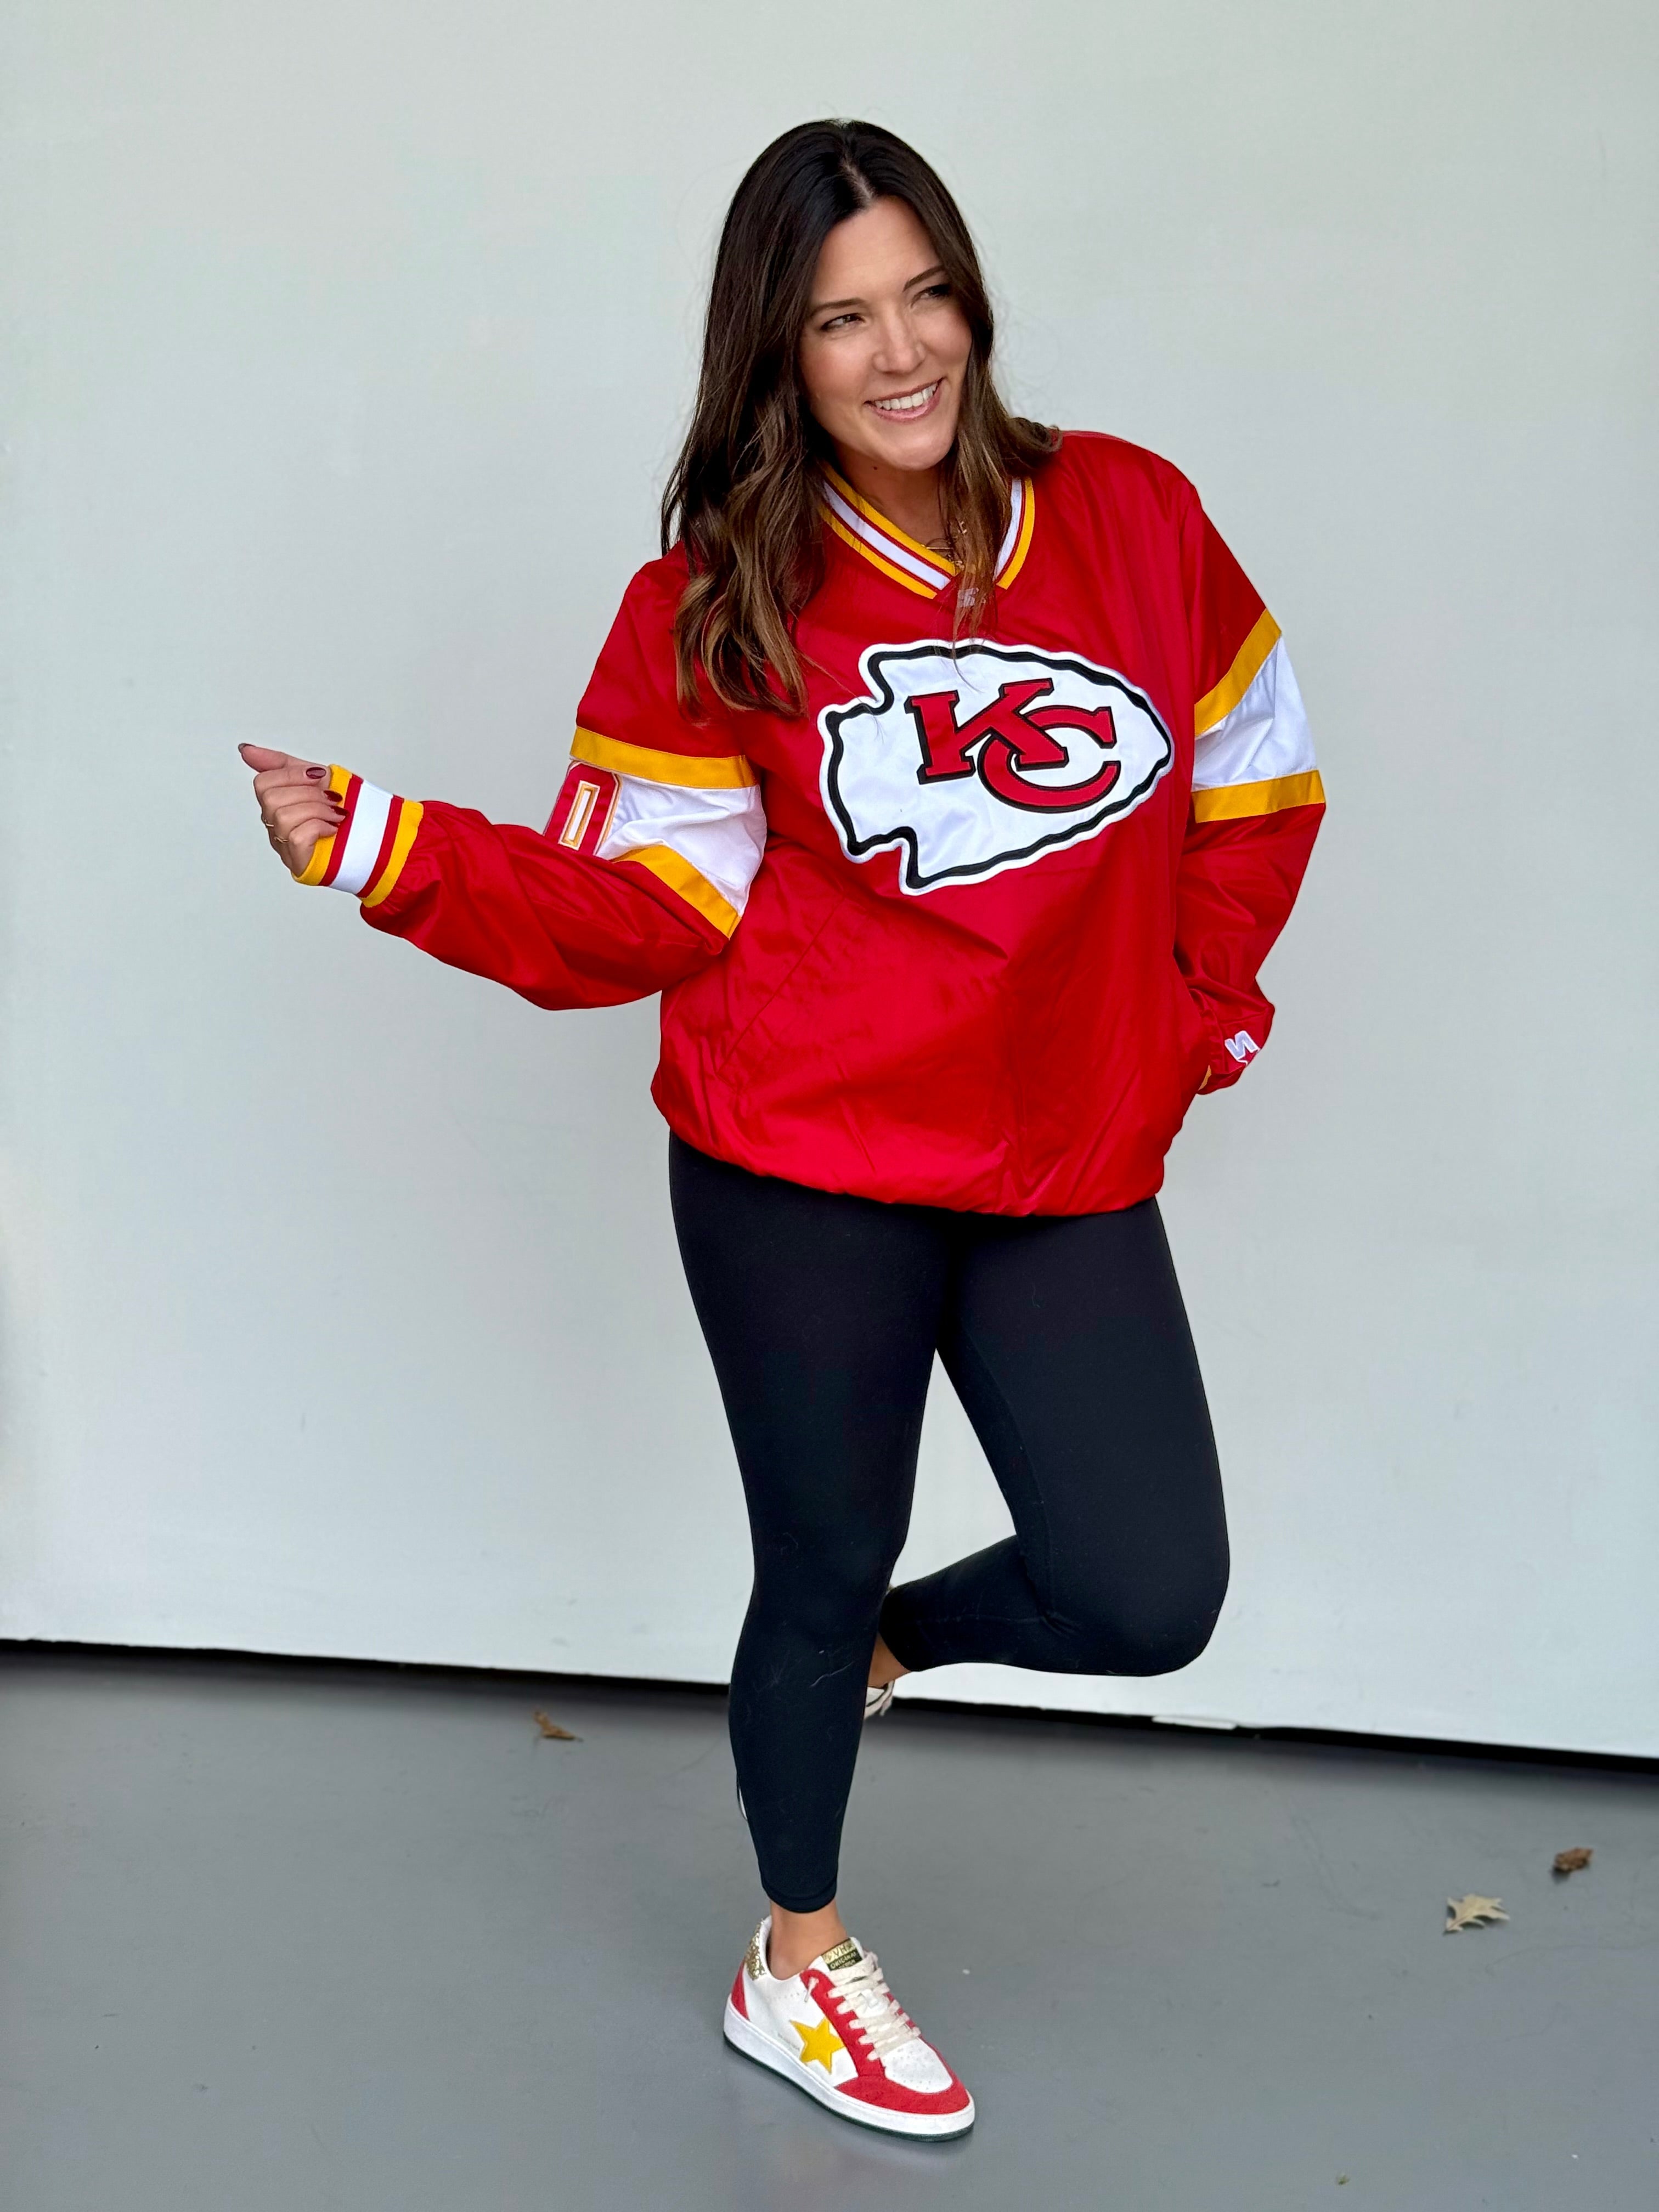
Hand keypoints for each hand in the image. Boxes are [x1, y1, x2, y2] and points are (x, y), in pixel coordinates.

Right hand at [239, 744, 345, 875]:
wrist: (367, 841)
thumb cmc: (336, 812)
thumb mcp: (312, 780)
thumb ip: (280, 764)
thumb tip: (247, 749)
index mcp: (275, 804)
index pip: (263, 782)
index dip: (292, 774)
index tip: (318, 776)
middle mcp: (274, 825)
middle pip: (270, 798)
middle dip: (308, 792)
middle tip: (331, 797)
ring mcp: (284, 845)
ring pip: (283, 816)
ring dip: (317, 810)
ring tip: (335, 814)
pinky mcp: (297, 860)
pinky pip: (297, 836)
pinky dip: (319, 827)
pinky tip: (331, 829)